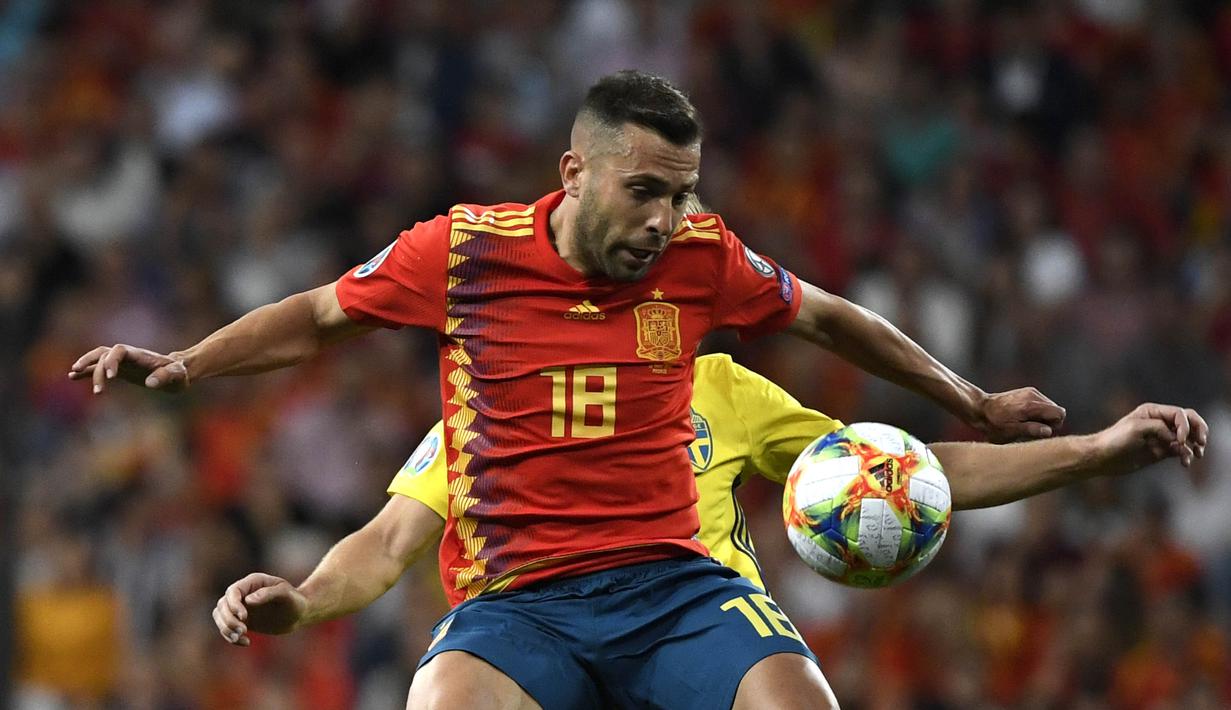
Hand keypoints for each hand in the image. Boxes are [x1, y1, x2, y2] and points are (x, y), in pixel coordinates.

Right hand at [68, 344, 188, 393]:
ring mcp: (122, 362)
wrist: (178, 372)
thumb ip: (166, 377)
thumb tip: (150, 383)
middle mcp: (128, 356)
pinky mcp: (120, 370)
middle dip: (97, 368)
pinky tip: (72, 377)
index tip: (112, 378)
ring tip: (72, 375)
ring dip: (86, 365)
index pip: (119, 350)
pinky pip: (99, 367)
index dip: (112, 361)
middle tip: (99, 390)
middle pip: (104, 354)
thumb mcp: (177, 375)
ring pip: (98, 358)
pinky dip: (86, 371)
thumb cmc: (179, 373)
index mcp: (139, 354)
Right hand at [213, 573, 307, 645]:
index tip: (245, 618)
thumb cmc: (294, 600)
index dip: (234, 605)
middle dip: (229, 620)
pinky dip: (231, 637)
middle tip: (244, 631)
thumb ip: (268, 594)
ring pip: (220, 617)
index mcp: (252, 582)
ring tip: (241, 637)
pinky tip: (246, 642)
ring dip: (226, 629)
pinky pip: (226, 628)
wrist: (299, 613)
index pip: (232, 592)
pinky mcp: (241, 620)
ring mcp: (240, 607)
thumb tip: (248, 600)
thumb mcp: (286, 595)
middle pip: (222, 605)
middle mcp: (243, 594)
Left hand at [976, 388, 1066, 442]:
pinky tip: (1023, 416)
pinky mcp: (1028, 391)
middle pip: (1056, 410)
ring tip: (1025, 422)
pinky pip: (1042, 403)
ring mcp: (1031, 392)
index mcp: (1031, 405)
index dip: (1054, 424)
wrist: (981, 408)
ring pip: (1050, 407)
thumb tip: (1048, 431)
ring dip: (1042, 416)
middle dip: (1048, 421)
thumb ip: (1031, 430)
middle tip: (1030, 427)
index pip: (1059, 413)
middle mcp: (1033, 395)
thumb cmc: (995, 423)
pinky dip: (1037, 411)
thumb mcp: (1012, 431)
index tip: (1040, 429)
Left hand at [1097, 403, 1207, 469]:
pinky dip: (1187, 456)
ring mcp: (1162, 437)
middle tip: (1202, 442)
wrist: (1103, 457)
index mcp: (1153, 412)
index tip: (1181, 441)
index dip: (1186, 426)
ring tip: (1197, 454)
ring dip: (1196, 445)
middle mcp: (1160, 422)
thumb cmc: (1115, 439)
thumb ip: (1159, 428)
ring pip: (1188, 438)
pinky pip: (1181, 451)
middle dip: (1199, 430)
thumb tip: (1177, 440)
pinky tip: (1185, 463)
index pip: (1180, 414)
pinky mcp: (1162, 451)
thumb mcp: (1136, 428)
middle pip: (1189, 422)